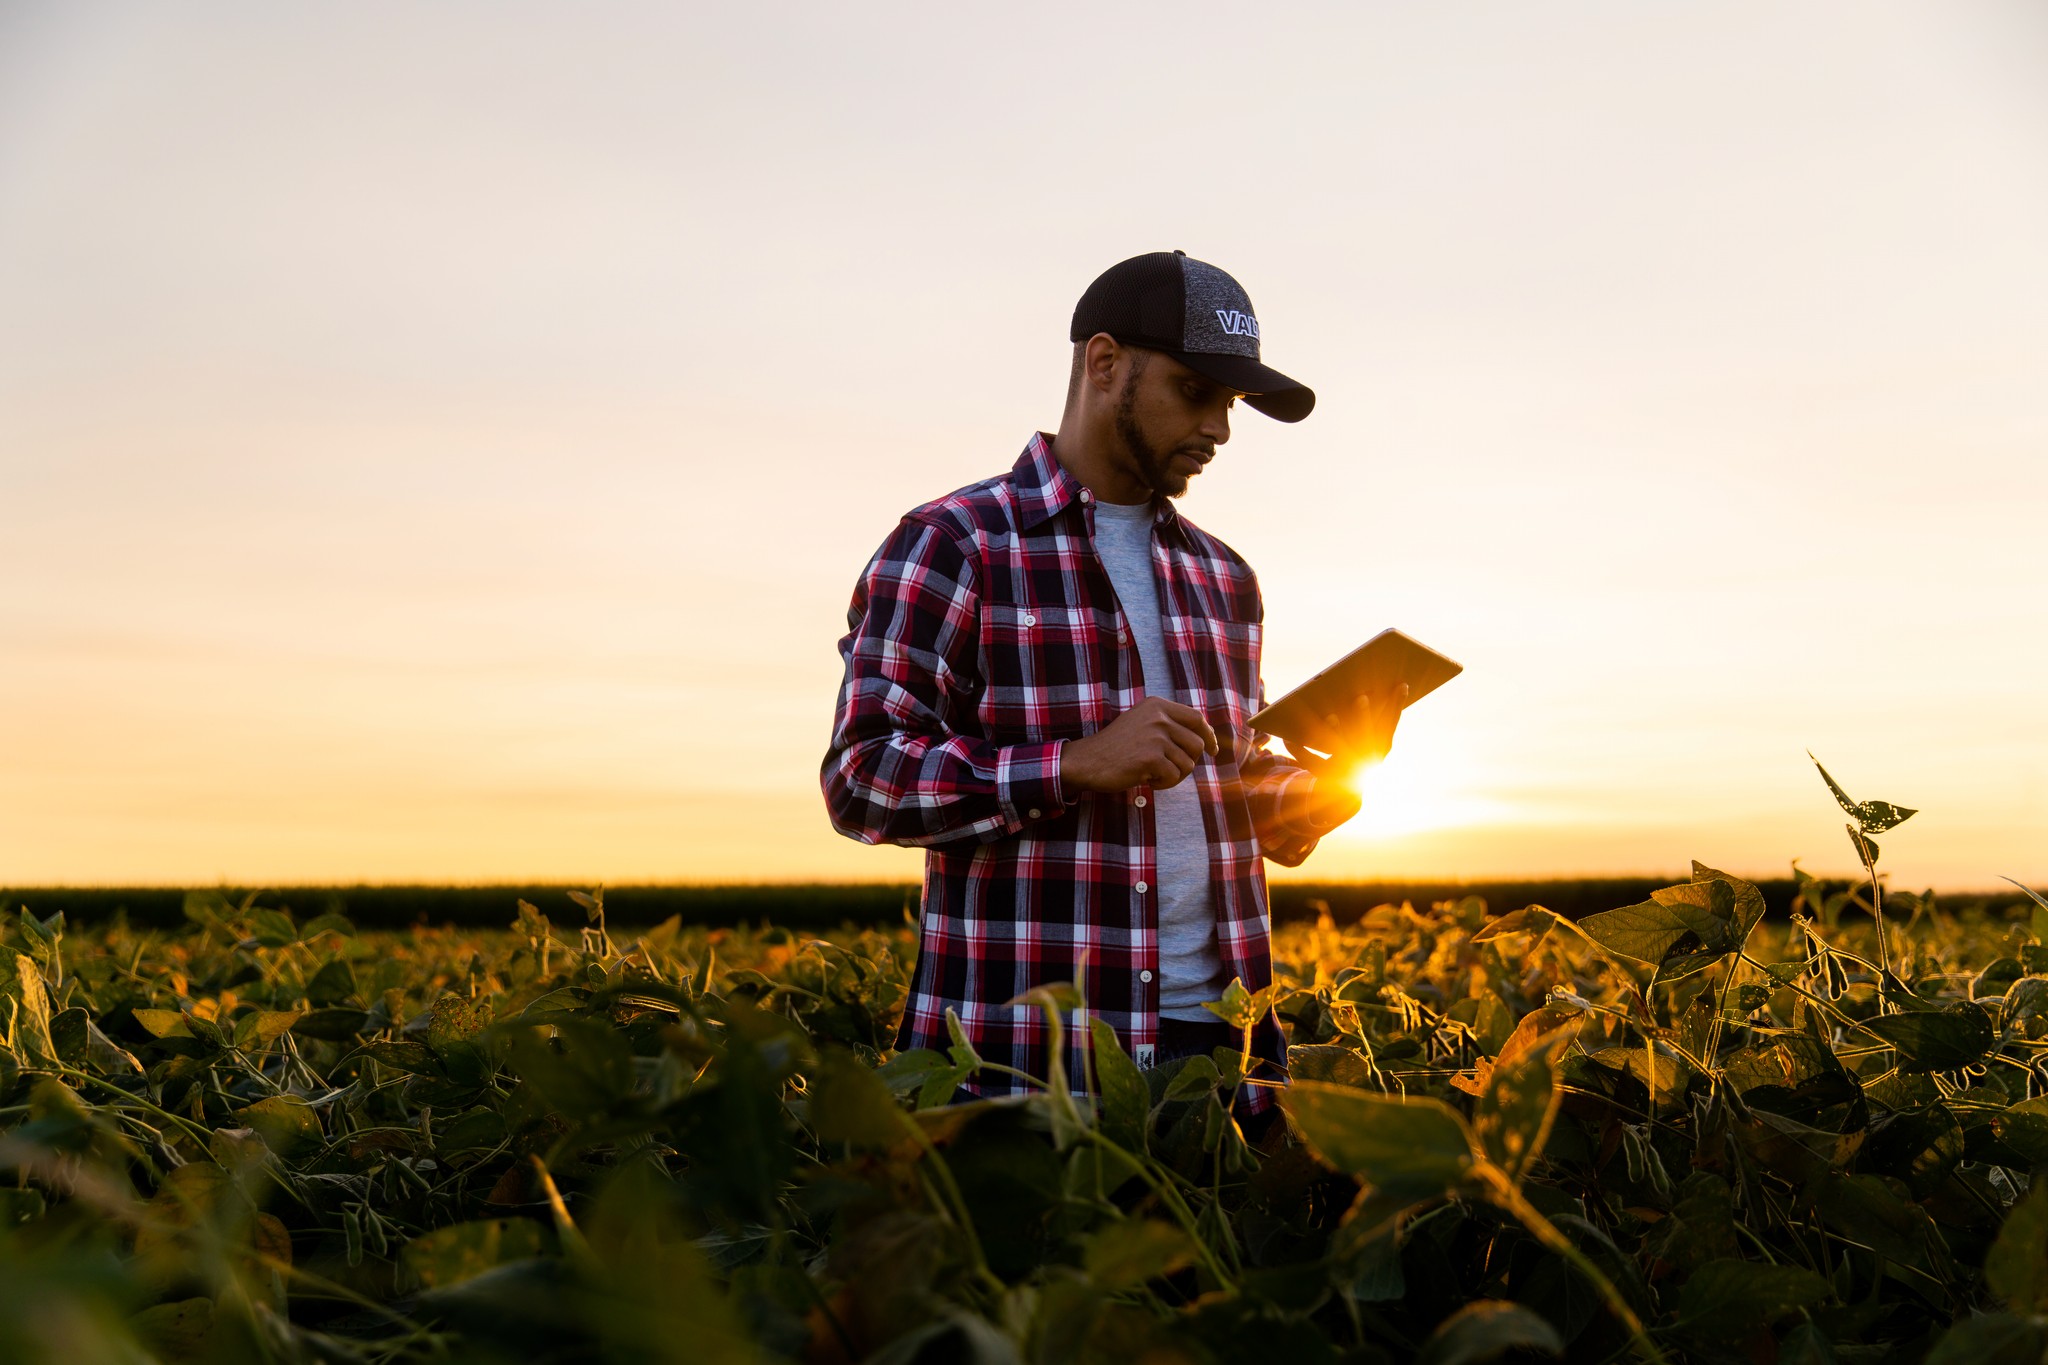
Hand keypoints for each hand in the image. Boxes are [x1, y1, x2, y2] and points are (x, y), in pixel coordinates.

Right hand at [1061, 696, 1217, 792]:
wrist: (1088, 761)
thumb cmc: (1116, 747)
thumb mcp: (1142, 723)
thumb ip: (1168, 724)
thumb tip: (1205, 738)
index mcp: (1157, 706)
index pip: (1196, 718)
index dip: (1209, 735)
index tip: (1212, 750)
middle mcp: (1159, 717)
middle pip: (1197, 744)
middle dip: (1189, 761)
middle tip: (1170, 770)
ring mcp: (1155, 736)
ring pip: (1188, 764)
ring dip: (1174, 775)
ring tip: (1153, 774)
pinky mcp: (1151, 757)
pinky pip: (1174, 776)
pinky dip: (1164, 784)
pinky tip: (1147, 780)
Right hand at [1280, 684, 1406, 790]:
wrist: (1351, 790)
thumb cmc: (1328, 771)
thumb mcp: (1312, 765)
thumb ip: (1299, 753)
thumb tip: (1285, 739)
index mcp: (1343, 762)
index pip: (1336, 747)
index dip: (1334, 731)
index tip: (1332, 716)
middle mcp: (1363, 758)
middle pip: (1363, 735)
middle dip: (1362, 716)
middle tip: (1362, 698)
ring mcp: (1377, 752)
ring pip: (1385, 726)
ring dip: (1392, 705)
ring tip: (1399, 685)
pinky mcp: (1386, 744)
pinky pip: (1392, 723)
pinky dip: (1397, 705)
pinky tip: (1401, 687)